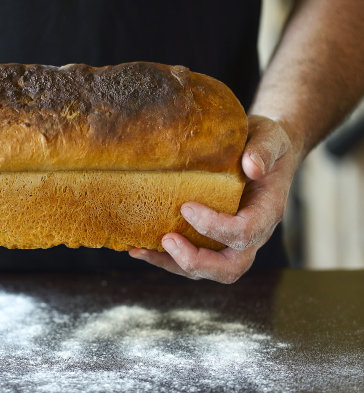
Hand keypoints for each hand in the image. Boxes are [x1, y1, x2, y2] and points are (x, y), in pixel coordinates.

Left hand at [129, 115, 298, 282]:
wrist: (263, 153)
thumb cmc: (266, 144)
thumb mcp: (270, 137)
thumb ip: (264, 150)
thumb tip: (251, 166)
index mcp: (266, 212)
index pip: (244, 232)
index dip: (215, 226)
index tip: (186, 207)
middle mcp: (252, 235)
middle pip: (229, 268)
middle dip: (195, 260)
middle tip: (167, 239)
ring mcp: (232, 242)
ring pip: (207, 270)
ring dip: (174, 264)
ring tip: (141, 249)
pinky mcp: (214, 240)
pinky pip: (192, 259)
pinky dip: (165, 259)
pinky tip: (137, 249)